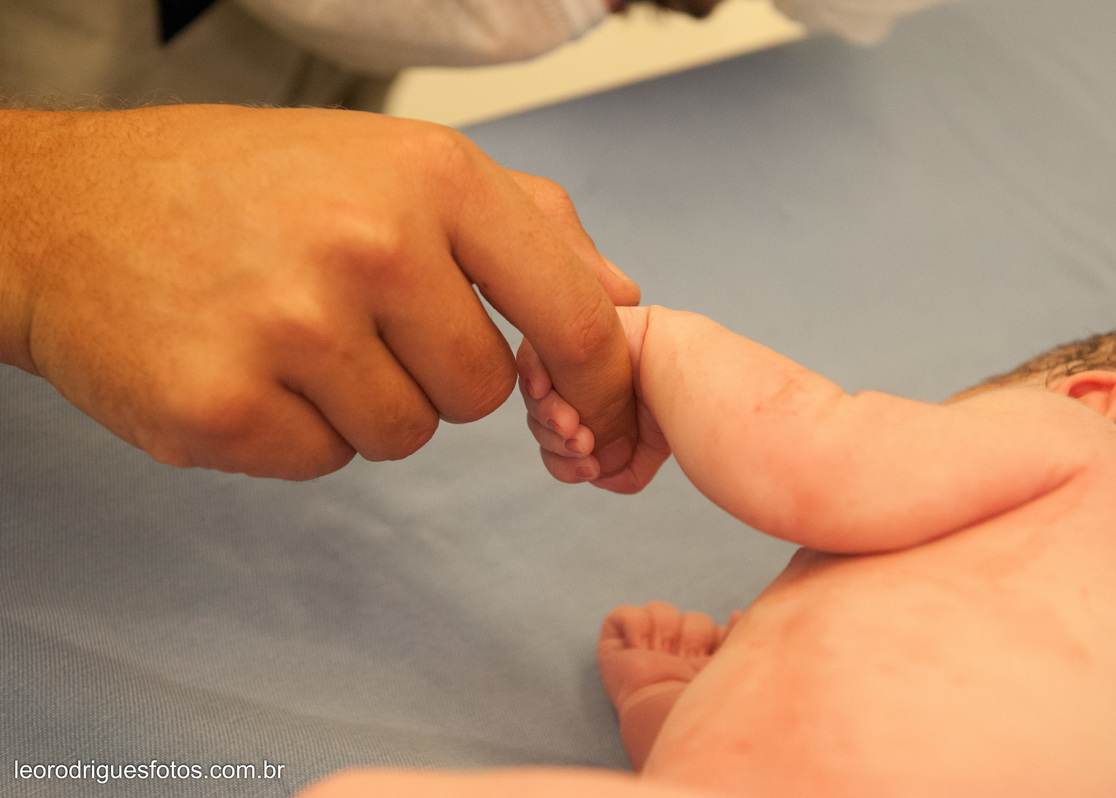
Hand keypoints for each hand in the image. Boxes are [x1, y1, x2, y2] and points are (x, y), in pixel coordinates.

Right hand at [0, 105, 638, 478]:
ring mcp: (291, 328)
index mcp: (432, 177)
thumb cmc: (248, 187)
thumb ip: (529, 226)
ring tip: (293, 334)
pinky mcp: (223, 407)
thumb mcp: (398, 163)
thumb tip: (622, 298)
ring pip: (407, 435)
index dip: (600, 384)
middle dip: (437, 372)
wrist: (69, 213)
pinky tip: (248, 366)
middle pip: (482, 391)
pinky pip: (325, 461)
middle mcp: (370, 245)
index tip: (604, 417)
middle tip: (358, 316)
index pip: (573, 314)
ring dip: (364, 402)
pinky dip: (297, 431)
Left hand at [518, 305, 669, 493]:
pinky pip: (531, 354)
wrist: (688, 374)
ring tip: (576, 425)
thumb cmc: (678, 407)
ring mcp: (573, 362)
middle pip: (543, 423)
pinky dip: (533, 377)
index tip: (591, 468)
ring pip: (536, 396)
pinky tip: (547, 393)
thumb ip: (619, 471)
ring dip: (549, 417)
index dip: (564, 465)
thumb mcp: (646, 452)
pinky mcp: (568, 331)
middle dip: (558, 443)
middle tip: (584, 444)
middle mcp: (582, 390)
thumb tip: (596, 472)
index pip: (559, 448)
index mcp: (595, 417)